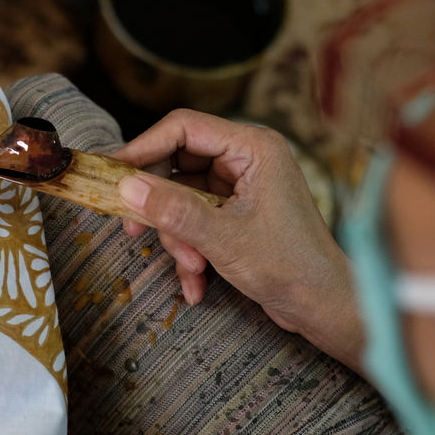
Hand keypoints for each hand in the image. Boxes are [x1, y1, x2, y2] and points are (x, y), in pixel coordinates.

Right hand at [113, 109, 363, 366]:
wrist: (323, 306)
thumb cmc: (289, 266)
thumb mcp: (223, 238)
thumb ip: (173, 210)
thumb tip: (126, 187)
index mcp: (253, 148)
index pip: (184, 128)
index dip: (143, 147)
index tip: (112, 173)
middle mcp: (247, 160)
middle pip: (178, 165)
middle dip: (161, 206)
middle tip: (135, 230)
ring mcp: (241, 188)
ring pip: (182, 199)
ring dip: (178, 237)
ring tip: (192, 268)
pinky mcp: (237, 214)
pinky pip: (195, 221)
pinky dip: (190, 250)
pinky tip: (196, 284)